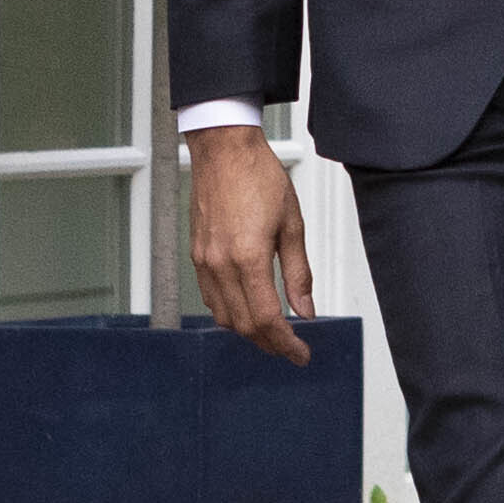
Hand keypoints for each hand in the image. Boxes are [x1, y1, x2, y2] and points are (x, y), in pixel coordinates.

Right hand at [188, 126, 315, 363]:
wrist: (224, 148)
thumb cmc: (258, 176)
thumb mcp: (292, 224)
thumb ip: (299, 273)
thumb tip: (305, 310)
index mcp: (248, 257)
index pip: (267, 319)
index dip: (286, 344)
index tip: (301, 354)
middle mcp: (220, 264)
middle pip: (244, 325)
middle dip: (270, 344)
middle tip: (292, 348)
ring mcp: (204, 261)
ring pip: (224, 316)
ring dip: (249, 331)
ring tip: (273, 332)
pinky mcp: (197, 254)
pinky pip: (210, 298)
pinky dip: (230, 312)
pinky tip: (247, 308)